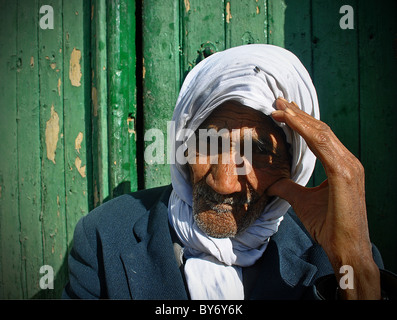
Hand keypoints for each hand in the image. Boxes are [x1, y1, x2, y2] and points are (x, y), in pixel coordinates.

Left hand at [268, 97, 379, 298]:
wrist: (345, 248)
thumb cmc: (329, 225)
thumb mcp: (302, 201)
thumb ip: (288, 188)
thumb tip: (272, 182)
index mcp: (341, 165)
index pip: (319, 137)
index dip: (300, 123)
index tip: (281, 112)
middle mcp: (348, 161)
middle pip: (319, 130)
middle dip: (297, 115)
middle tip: (278, 102)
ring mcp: (349, 165)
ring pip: (320, 133)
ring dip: (298, 118)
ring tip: (279, 107)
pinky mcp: (344, 173)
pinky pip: (321, 145)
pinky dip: (304, 130)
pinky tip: (289, 120)